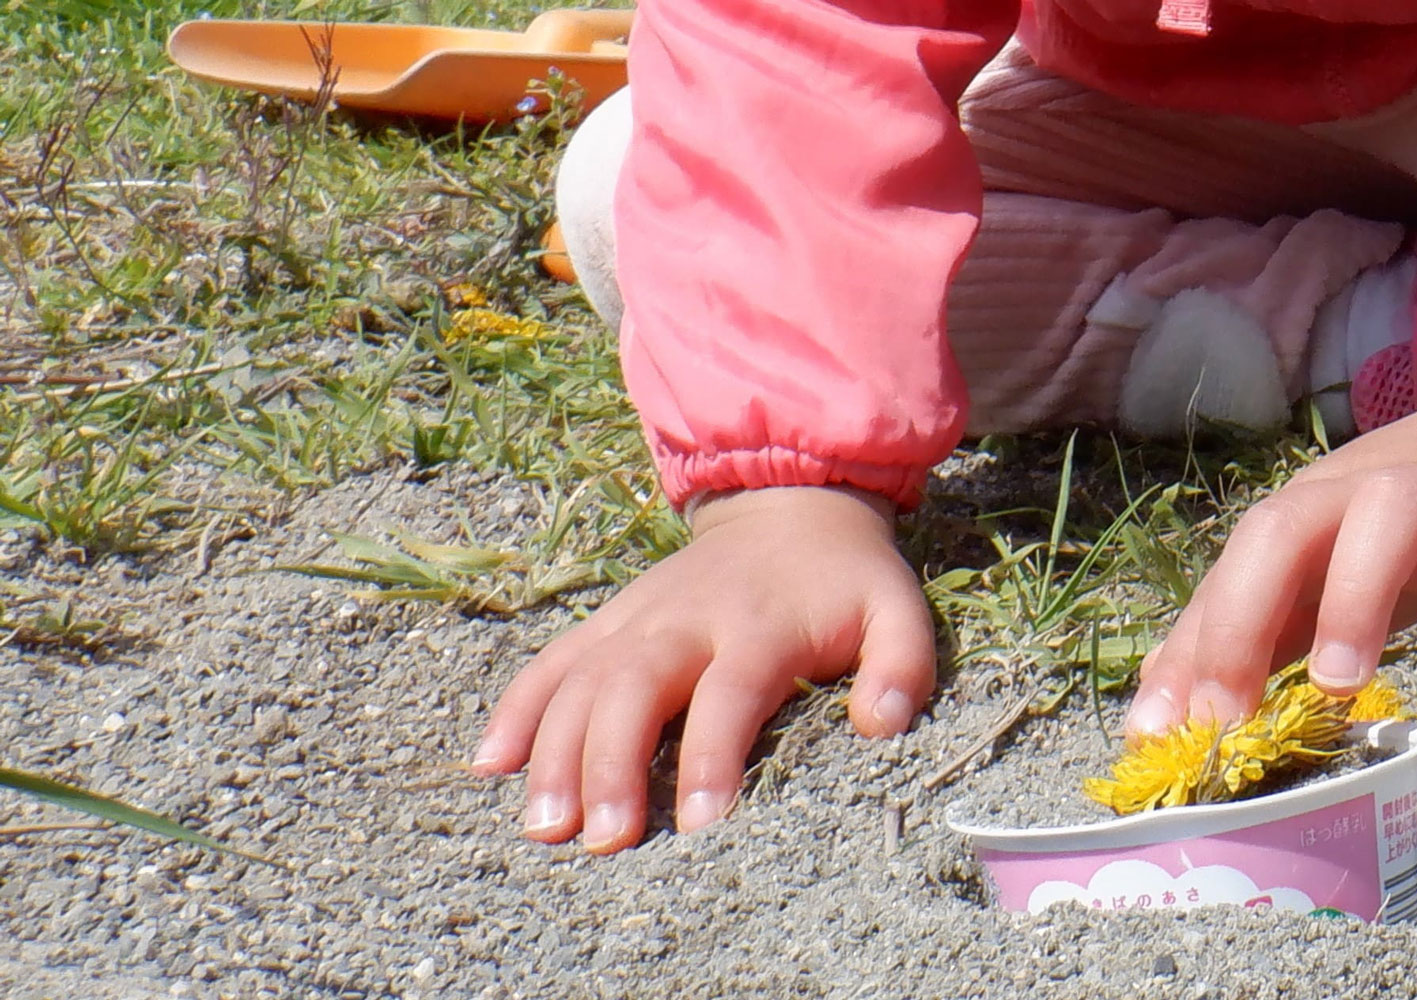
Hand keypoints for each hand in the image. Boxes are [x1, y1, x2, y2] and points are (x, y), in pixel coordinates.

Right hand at [469, 486, 934, 851]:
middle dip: (611, 763)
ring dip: (554, 752)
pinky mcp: (607, 622)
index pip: (730, 694)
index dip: (713, 757)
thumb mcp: (897, 611)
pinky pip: (551, 662)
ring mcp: (637, 619)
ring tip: (543, 826)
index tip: (701, 824)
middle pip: (635, 687)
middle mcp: (686, 619)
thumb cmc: (846, 580)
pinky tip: (489, 765)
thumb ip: (901, 666)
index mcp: (759, 625)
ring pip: (581, 680)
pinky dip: (517, 709)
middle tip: (601, 839)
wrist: (789, 505)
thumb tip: (883, 726)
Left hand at [1126, 365, 1416, 733]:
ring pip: (1391, 521)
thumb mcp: (1317, 574)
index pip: (1237, 568)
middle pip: (1288, 528)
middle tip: (1242, 714)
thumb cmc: (1404, 530)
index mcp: (1306, 510)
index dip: (1205, 645)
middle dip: (1252, 614)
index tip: (1186, 731)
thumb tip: (1152, 728)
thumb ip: (1241, 640)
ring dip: (1356, 597)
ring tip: (1343, 682)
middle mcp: (1363, 493)